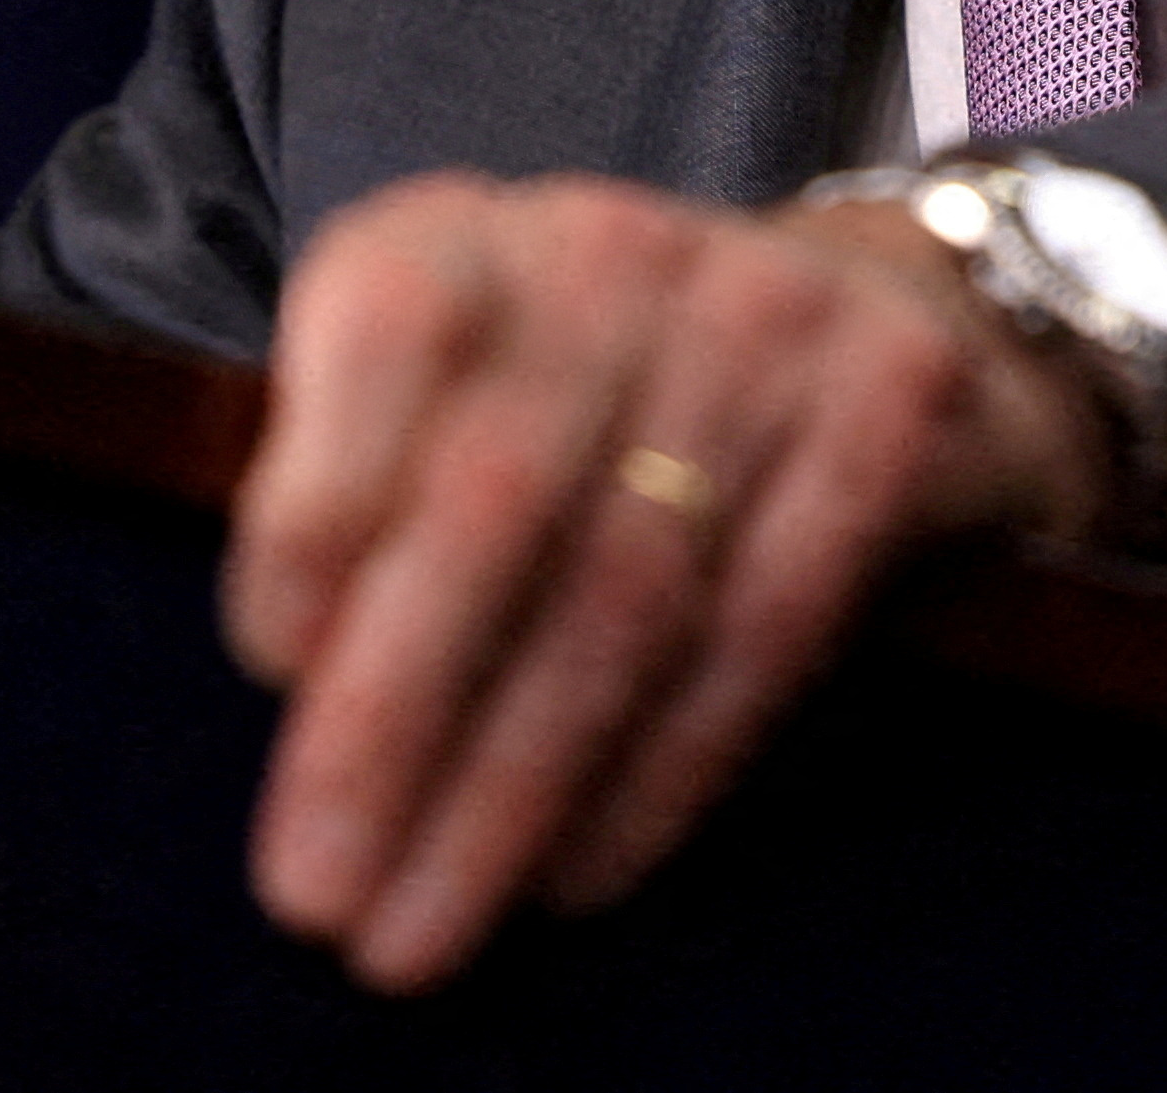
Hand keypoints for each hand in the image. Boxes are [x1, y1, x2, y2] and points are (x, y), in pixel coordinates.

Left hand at [225, 171, 1112, 989]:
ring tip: (422, 928)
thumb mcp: (439, 398)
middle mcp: (612, 252)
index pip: (382, 332)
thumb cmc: (579, 396)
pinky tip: (580, 871)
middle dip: (391, 715)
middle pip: (496, 496)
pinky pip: (765, 622)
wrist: (866, 307)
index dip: (317, 498)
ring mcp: (767, 320)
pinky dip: (662, 769)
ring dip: (511, 786)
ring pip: (628, 588)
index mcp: (463, 237)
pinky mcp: (894, 404)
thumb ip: (360, 502)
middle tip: (316, 893)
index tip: (271, 670)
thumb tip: (297, 689)